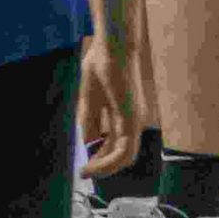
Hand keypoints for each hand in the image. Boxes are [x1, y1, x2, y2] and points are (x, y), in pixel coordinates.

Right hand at [79, 35, 142, 179]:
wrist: (111, 45)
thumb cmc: (101, 63)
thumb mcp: (89, 98)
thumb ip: (89, 121)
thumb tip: (87, 144)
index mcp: (123, 114)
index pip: (115, 144)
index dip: (100, 157)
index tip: (84, 165)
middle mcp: (133, 120)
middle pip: (121, 153)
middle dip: (101, 166)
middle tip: (84, 172)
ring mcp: (134, 120)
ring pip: (125, 157)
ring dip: (105, 168)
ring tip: (87, 172)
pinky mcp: (131, 119)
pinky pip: (123, 151)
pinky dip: (108, 162)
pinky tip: (93, 164)